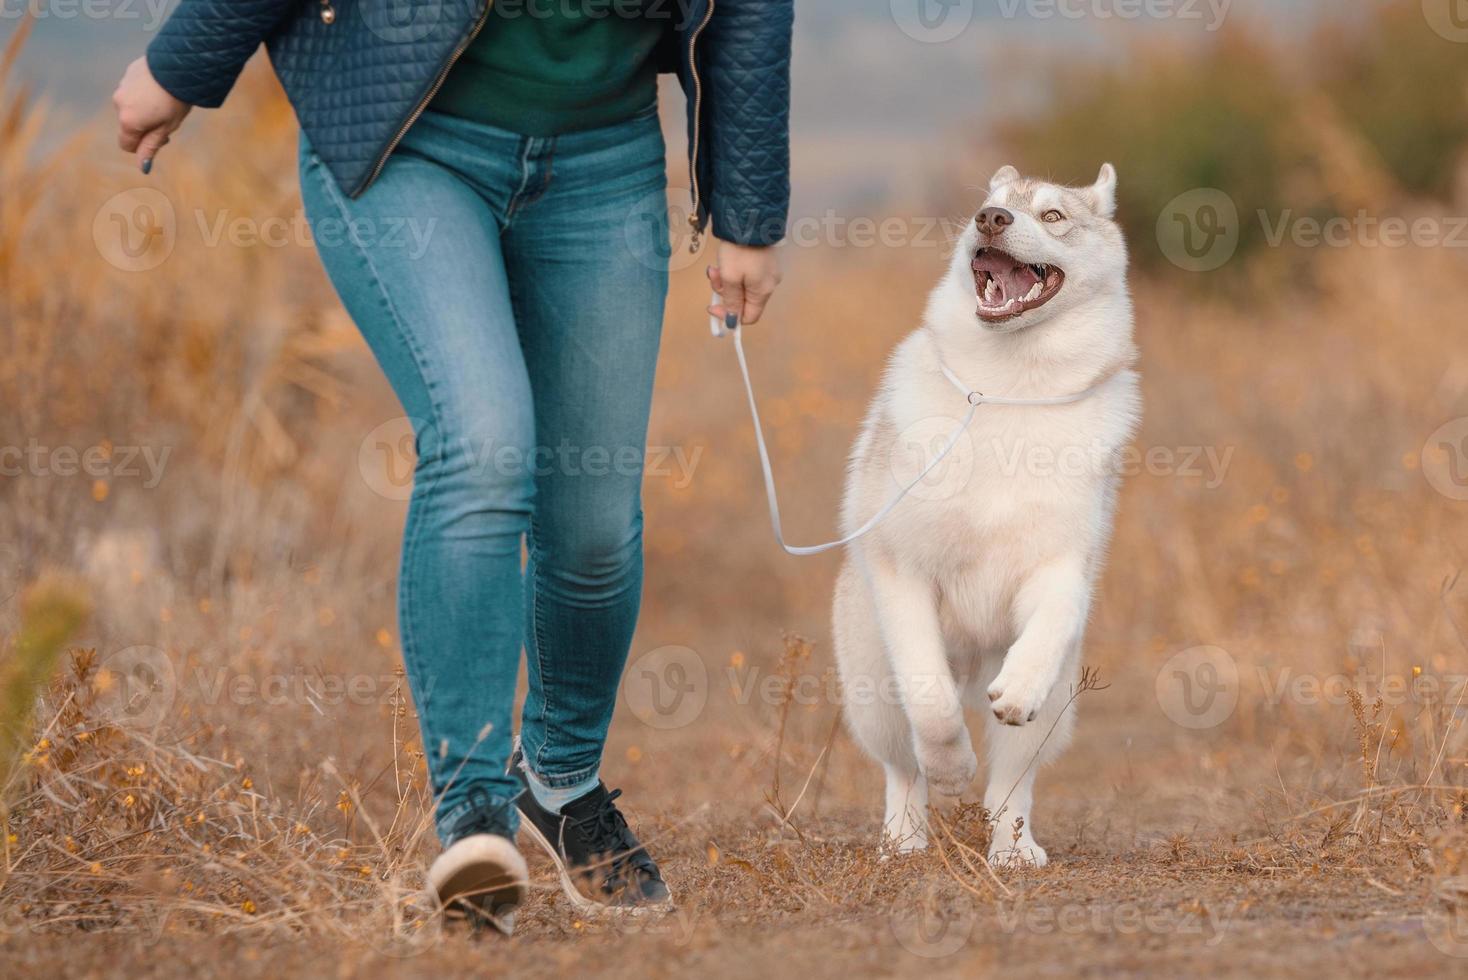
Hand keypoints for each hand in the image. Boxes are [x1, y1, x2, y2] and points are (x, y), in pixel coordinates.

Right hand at [113, 56, 191, 172]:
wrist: (178, 67)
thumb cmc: (175, 101)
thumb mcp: (166, 128)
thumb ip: (151, 146)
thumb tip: (142, 167)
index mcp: (127, 121)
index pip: (126, 144)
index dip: (142, 146)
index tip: (161, 137)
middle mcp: (118, 104)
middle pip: (129, 125)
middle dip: (144, 126)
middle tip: (167, 119)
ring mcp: (121, 87)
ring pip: (131, 107)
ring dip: (144, 109)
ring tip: (165, 101)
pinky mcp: (128, 74)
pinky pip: (134, 90)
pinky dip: (144, 94)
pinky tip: (160, 88)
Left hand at [707, 241, 781, 327]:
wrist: (750, 219)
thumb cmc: (739, 250)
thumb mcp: (730, 278)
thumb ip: (732, 301)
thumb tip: (732, 321)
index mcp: (763, 292)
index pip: (749, 317)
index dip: (730, 316)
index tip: (712, 306)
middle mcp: (769, 284)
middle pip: (744, 301)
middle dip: (725, 292)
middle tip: (714, 277)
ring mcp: (767, 271)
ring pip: (743, 286)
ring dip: (726, 280)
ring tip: (716, 266)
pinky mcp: (764, 260)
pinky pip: (747, 274)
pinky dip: (733, 271)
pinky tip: (725, 260)